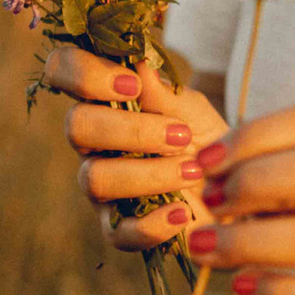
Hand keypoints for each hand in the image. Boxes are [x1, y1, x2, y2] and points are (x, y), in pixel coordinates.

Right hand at [41, 47, 228, 253]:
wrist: (233, 192)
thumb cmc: (206, 142)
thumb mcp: (194, 112)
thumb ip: (165, 91)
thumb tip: (138, 62)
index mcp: (102, 100)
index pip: (61, 69)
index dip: (83, 73)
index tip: (132, 85)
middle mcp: (92, 143)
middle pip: (75, 126)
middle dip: (130, 129)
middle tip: (181, 136)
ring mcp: (101, 188)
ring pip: (94, 178)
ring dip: (148, 173)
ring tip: (192, 172)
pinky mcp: (119, 229)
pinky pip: (118, 232)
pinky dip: (152, 223)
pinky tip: (183, 212)